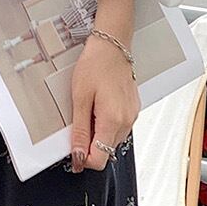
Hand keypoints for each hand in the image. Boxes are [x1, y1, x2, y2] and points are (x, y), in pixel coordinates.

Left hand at [69, 32, 139, 172]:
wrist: (112, 46)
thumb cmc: (95, 65)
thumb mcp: (79, 99)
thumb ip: (80, 131)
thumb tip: (78, 155)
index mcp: (113, 120)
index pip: (100, 159)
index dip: (84, 159)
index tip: (73, 150)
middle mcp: (126, 122)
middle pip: (106, 151)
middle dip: (90, 144)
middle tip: (79, 121)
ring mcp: (131, 117)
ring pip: (112, 141)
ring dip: (98, 134)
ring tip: (90, 111)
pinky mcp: (132, 111)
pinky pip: (118, 129)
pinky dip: (106, 125)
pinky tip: (99, 107)